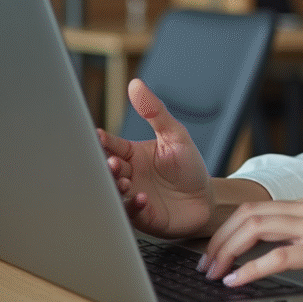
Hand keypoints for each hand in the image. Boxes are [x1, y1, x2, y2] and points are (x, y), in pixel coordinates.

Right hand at [98, 78, 213, 237]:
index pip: (110, 145)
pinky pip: (131, 213)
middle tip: (111, 162)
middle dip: (106, 166)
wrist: (206, 199)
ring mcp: (132, 196)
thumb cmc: (188, 167)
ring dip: (116, 186)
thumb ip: (155, 111)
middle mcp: (128, 175)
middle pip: (107, 169)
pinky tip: (141, 198)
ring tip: (125, 181)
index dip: (102, 141)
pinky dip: (133, 206)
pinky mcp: (142, 217)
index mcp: (132, 154)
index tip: (96, 136)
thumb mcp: (175, 135)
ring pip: (114, 191)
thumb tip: (136, 84)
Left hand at [198, 195, 302, 293]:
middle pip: (250, 214)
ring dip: (227, 251)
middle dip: (219, 238)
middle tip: (206, 263)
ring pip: (256, 228)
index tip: (216, 249)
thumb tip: (282, 251)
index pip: (260, 207)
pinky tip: (237, 281)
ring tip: (214, 272)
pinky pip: (277, 255)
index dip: (230, 228)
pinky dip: (250, 268)